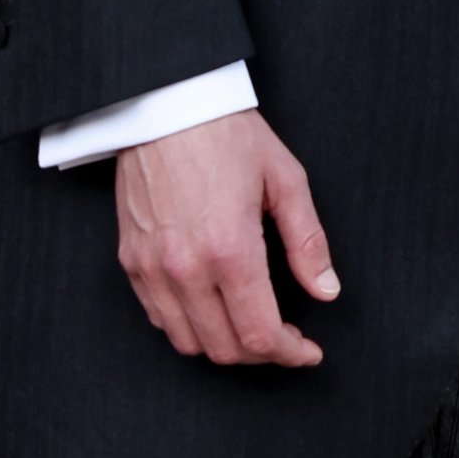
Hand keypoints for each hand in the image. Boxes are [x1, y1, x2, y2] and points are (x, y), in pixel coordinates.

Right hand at [115, 108, 338, 366]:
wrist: (167, 103)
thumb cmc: (228, 134)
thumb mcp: (285, 178)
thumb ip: (307, 242)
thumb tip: (327, 291)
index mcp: (230, 248)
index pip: (260, 334)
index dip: (290, 353)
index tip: (307, 351)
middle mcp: (186, 267)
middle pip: (224, 349)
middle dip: (261, 353)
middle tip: (285, 337)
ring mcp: (152, 267)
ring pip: (187, 342)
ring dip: (223, 344)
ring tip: (248, 324)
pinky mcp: (131, 260)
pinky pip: (158, 318)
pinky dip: (187, 325)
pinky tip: (211, 305)